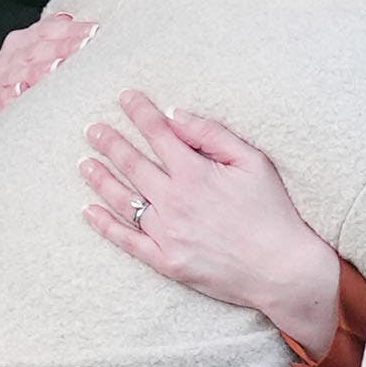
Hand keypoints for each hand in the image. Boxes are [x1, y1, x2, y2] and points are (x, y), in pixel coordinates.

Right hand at [0, 11, 93, 134]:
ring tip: (56, 67)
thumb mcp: (33, 63)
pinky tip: (18, 92)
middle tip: (83, 47)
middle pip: (35, 49)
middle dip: (60, 47)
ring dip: (37, 70)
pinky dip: (6, 96)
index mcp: (19, 45)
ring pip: (17, 73)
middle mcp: (5, 61)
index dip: (69, 30)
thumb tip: (68, 18)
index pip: (46, 30)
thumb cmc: (18, 92)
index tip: (93, 31)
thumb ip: (49, 42)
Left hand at [78, 91, 339, 355]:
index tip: (125, 97)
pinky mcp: (165, 261)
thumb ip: (212, 135)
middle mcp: (174, 201)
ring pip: (123, 200)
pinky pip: (126, 241)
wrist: (280, 269)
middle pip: (132, 164)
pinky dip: (105, 225)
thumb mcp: (253, 161)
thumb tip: (176, 115)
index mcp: (195, 172)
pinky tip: (88, 211)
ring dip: (100, 178)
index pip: (158, 134)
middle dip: (110, 142)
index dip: (139, 112)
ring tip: (84, 163)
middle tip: (93, 129)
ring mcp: (166, 233)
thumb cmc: (272, 211)